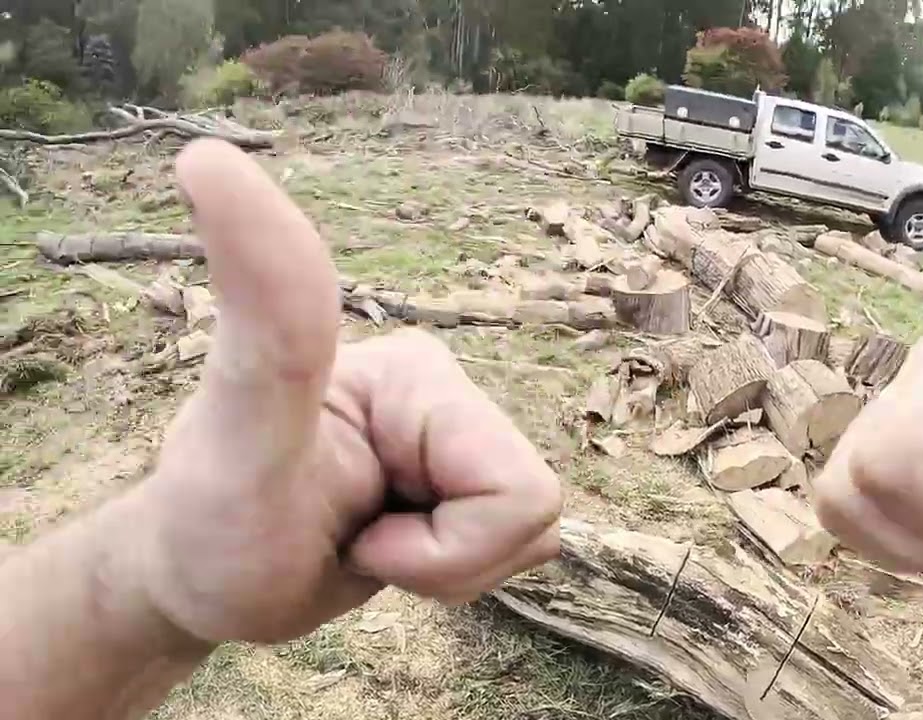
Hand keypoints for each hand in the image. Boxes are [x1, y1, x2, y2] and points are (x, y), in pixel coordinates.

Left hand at [126, 139, 560, 644]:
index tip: (343, 524)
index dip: (442, 548)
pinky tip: (392, 548)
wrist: (204, 584)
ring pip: (534, 534)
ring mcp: (461, 437)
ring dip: (451, 571)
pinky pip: (522, 548)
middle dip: (446, 561)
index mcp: (418, 370)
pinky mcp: (464, 481)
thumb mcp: (236, 435)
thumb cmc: (211, 523)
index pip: (516, 491)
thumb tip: (208, 154)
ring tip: (367, 542)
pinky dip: (458, 574)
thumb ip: (270, 320)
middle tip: (355, 541)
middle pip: (533, 513)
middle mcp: (449, 392)